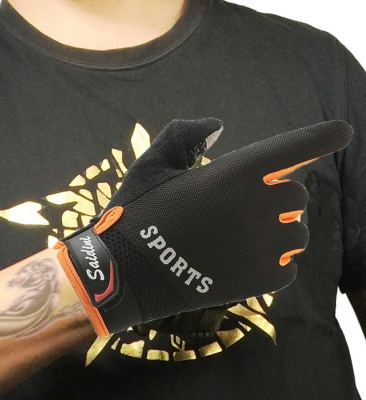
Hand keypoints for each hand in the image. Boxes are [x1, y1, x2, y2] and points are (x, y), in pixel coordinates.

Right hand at [56, 118, 352, 336]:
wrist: (126, 274)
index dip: (319, 137)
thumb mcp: (152, 165)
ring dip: (279, 228)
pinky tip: (246, 259)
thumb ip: (184, 135)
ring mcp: (261, 246)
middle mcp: (256, 207)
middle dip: (276, 195)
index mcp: (232, 174)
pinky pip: (287, 266)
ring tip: (246, 234)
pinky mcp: (258, 280)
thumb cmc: (137, 215)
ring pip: (297, 231)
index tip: (344, 129)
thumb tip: (218, 124)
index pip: (289, 149)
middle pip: (295, 194)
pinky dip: (274, 260)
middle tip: (246, 205)